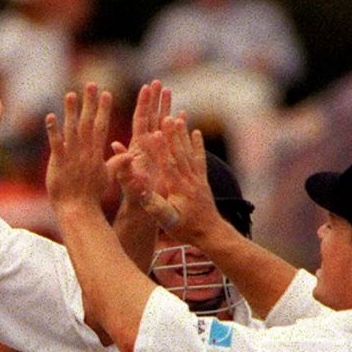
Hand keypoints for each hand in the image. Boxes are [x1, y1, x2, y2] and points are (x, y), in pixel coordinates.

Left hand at [44, 85, 113, 213]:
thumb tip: (131, 155)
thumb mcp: (107, 178)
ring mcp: (72, 156)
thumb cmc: (91, 196)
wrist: (78, 210)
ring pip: (72, 129)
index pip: (101, 127)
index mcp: (96, 153)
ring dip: (71, 111)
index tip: (106, 93)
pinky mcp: (59, 163)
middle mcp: (85, 151)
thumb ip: (117, 163)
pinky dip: (53, 130)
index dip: (103, 110)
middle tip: (91, 84)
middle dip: (90, 103)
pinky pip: (56, 143)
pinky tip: (50, 116)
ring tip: (71, 94)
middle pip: (88, 122)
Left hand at [110, 81, 169, 201]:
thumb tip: (115, 145)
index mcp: (138, 149)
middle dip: (154, 100)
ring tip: (168, 90)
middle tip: (158, 82)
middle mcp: (146, 147)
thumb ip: (124, 164)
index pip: (141, 121)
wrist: (143, 213)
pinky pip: (172, 139)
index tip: (147, 87)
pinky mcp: (164, 159)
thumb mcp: (128, 181)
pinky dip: (177, 127)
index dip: (144, 104)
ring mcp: (156, 152)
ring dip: (165, 108)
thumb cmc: (135, 199)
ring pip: (161, 125)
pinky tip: (183, 115)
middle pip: (151, 118)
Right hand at [123, 115, 225, 246]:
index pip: (168, 165)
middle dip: (172, 135)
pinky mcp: (202, 180)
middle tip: (167, 117)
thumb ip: (154, 205)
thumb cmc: (185, 229)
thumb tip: (140, 192)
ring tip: (178, 118)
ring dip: (183, 135)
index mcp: (178, 189)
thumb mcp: (166, 221)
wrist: (211, 234)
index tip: (155, 133)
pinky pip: (200, 159)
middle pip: (179, 154)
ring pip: (189, 153)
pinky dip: (198, 145)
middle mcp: (189, 180)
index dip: (161, 149)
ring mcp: (197, 179)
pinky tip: (196, 132)